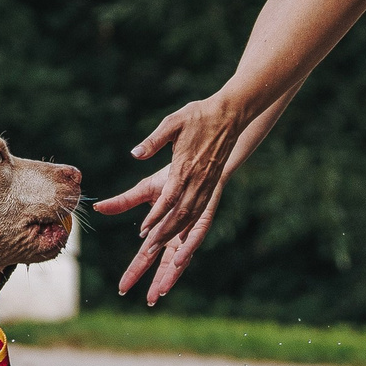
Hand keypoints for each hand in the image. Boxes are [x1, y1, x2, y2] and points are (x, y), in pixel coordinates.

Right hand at [93, 165, 227, 305]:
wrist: (195, 163)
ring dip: (172, 275)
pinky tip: (179, 262)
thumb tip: (98, 207)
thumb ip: (123, 202)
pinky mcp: (201, 223)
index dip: (134, 272)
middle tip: (148, 301)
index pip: (145, 257)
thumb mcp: (143, 191)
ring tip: (163, 292)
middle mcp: (175, 237)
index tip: (123, 288)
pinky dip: (186, 252)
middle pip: (164, 265)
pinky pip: (193, 240)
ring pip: (180, 260)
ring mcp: (189, 232)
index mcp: (160, 232)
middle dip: (156, 283)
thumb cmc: (172, 177)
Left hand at [127, 92, 250, 252]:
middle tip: (148, 250)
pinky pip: (201, 211)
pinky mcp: (212, 185)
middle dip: (165, 234)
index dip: (157, 215)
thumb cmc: (198, 116)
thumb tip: (135, 153)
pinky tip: (181, 236)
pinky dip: (190, 226)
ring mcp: (207, 184)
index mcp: (186, 166)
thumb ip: (154, 140)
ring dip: (176, 234)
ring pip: (192, 216)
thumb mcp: (173, 122)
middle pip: (181, 214)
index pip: (170, 197)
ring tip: (160, 247)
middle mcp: (198, 180)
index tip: (144, 230)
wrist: (230, 115)